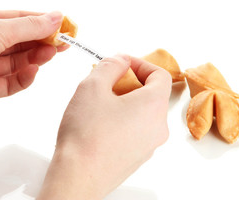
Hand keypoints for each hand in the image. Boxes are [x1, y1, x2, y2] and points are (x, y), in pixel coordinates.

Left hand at [0, 9, 63, 128]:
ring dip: (36, 58)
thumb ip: (30, 26)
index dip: (43, 22)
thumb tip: (57, 17)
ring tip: (51, 54)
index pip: (20, 20)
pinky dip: (24, 77)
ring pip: (20, 62)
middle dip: (43, 42)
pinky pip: (12, 82)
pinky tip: (32, 72)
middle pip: (22, 42)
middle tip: (64, 43)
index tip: (63, 25)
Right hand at [37, 55, 171, 199]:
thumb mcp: (93, 86)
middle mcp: (158, 127)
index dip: (140, 64)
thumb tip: (120, 60)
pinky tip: (99, 124)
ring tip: (98, 104)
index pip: (159, 75)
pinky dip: (122, 120)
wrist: (78, 177)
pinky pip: (135, 130)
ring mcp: (149, 145)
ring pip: (142, 113)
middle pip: (151, 94)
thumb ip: (110, 65)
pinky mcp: (137, 157)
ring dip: (124, 102)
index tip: (121, 64)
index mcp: (153, 105)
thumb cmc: (85, 134)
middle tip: (105, 83)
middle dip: (128, 83)